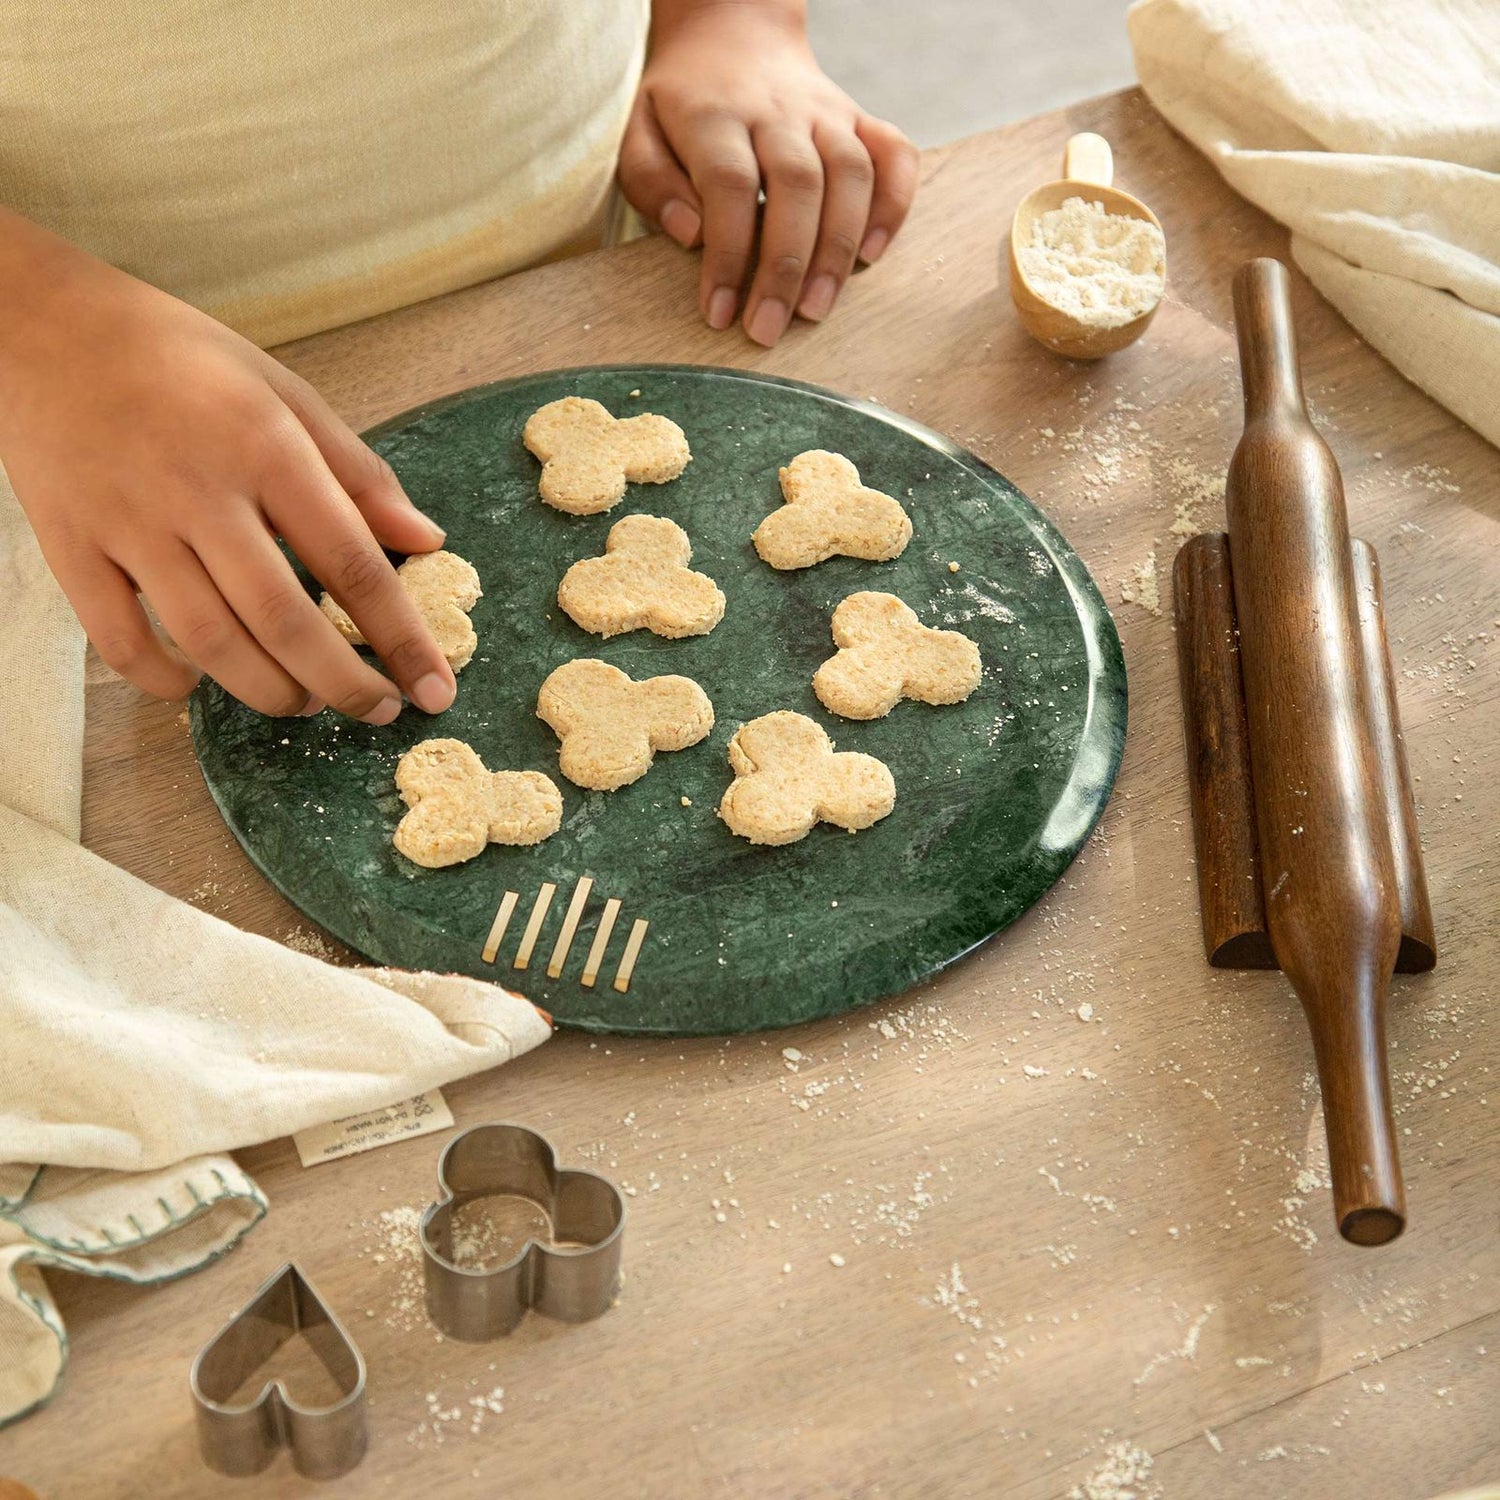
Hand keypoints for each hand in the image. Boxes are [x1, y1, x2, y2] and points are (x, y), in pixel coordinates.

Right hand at [0, 212, 455, 721]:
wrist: (40, 325)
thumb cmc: (179, 358)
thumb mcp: (284, 392)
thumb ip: (359, 473)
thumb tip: (428, 542)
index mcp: (266, 447)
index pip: (353, 563)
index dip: (401, 638)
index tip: (434, 689)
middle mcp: (200, 490)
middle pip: (286, 619)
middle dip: (344, 684)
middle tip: (377, 711)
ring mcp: (130, 523)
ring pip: (211, 641)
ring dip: (270, 691)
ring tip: (305, 703)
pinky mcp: (70, 545)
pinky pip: (120, 640)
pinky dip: (164, 681)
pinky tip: (198, 686)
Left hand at [618, 1, 919, 345]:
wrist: (732, 33)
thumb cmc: (681, 104)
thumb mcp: (639, 131)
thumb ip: (651, 181)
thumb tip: (691, 234)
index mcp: (716, 114)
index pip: (728, 186)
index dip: (728, 255)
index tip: (720, 314)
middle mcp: (777, 111)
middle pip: (796, 185)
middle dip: (785, 266)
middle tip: (770, 329)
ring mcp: (825, 113)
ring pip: (848, 174)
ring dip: (838, 248)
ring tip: (816, 309)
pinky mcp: (858, 119)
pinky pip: (894, 155)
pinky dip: (893, 205)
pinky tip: (872, 255)